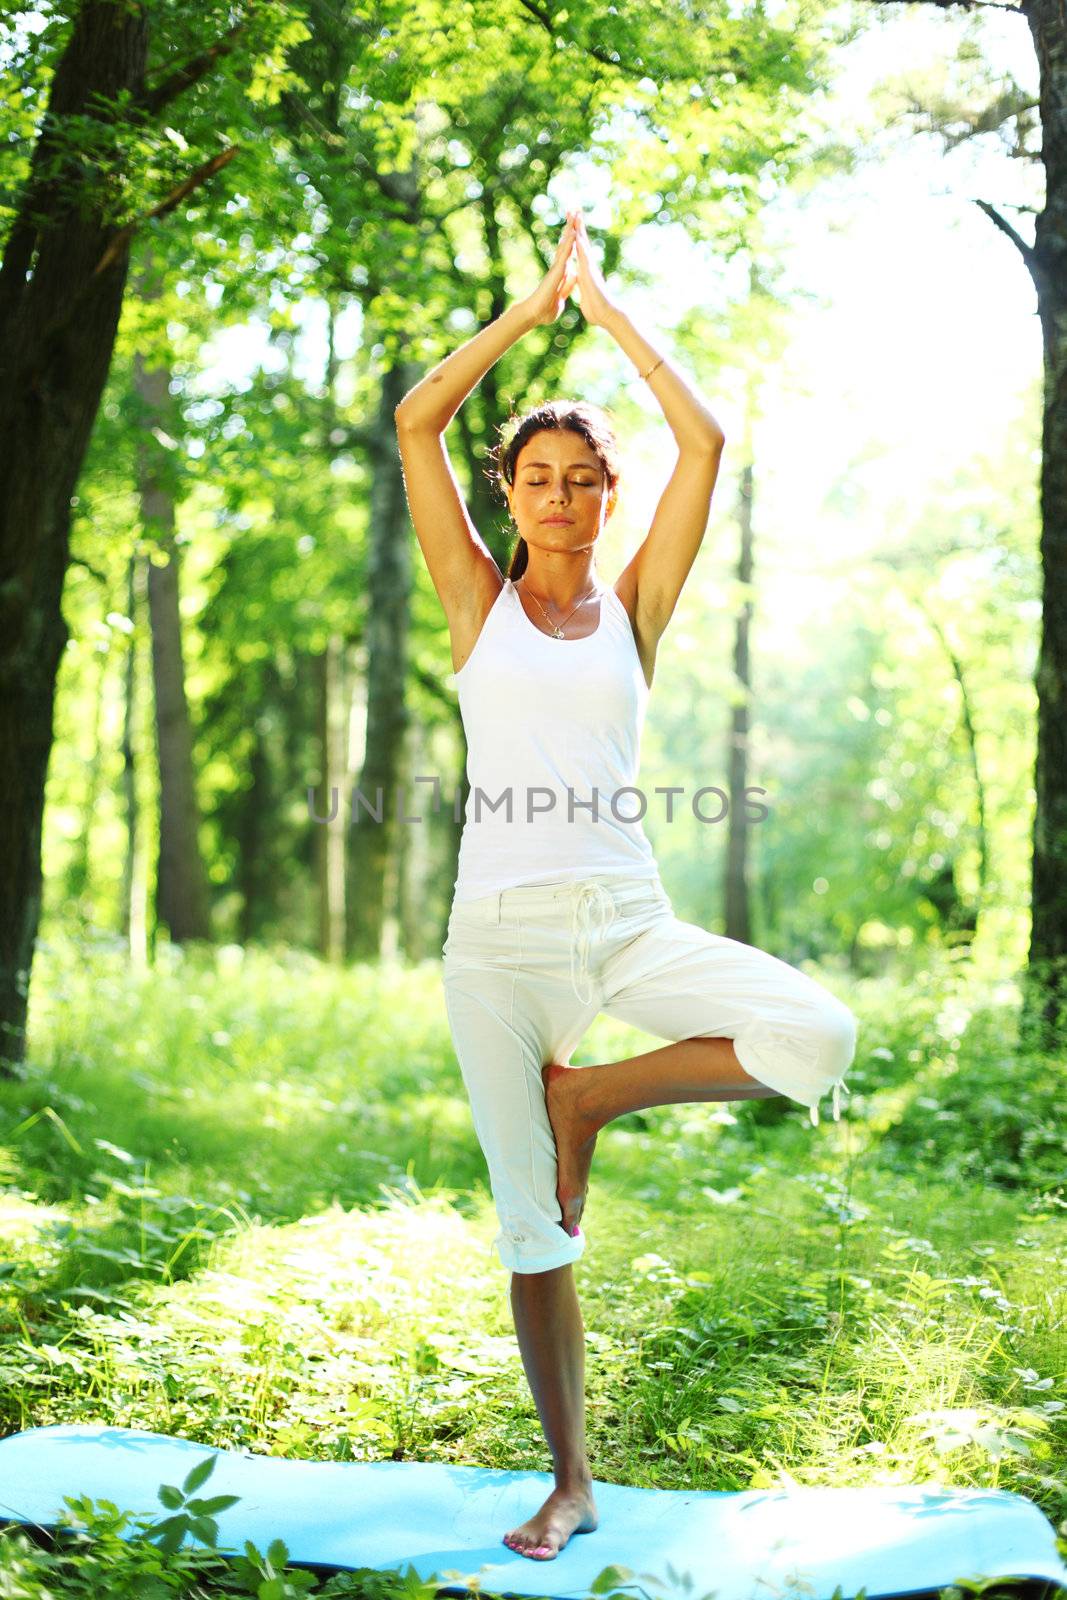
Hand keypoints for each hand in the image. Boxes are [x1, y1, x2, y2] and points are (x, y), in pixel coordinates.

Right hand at [516, 213, 579, 326]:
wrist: (535, 315)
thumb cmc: (545, 310)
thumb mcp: (561, 298)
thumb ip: (567, 287)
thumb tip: (573, 277)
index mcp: (561, 273)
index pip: (569, 253)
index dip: (573, 240)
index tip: (577, 227)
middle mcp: (558, 267)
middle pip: (566, 243)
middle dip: (570, 228)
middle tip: (574, 211)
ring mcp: (557, 268)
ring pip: (565, 245)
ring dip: (570, 229)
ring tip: (574, 214)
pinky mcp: (556, 271)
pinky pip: (565, 254)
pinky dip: (569, 243)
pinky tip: (573, 232)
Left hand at [570, 210, 617, 327]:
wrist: (605, 315)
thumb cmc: (596, 307)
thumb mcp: (585, 291)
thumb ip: (583, 282)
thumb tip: (580, 279)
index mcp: (584, 269)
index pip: (577, 248)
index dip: (574, 235)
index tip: (570, 222)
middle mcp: (587, 265)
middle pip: (581, 241)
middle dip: (577, 225)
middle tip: (574, 209)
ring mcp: (589, 268)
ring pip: (583, 245)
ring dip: (580, 230)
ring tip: (577, 214)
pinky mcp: (589, 274)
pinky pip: (584, 257)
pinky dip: (580, 246)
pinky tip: (577, 236)